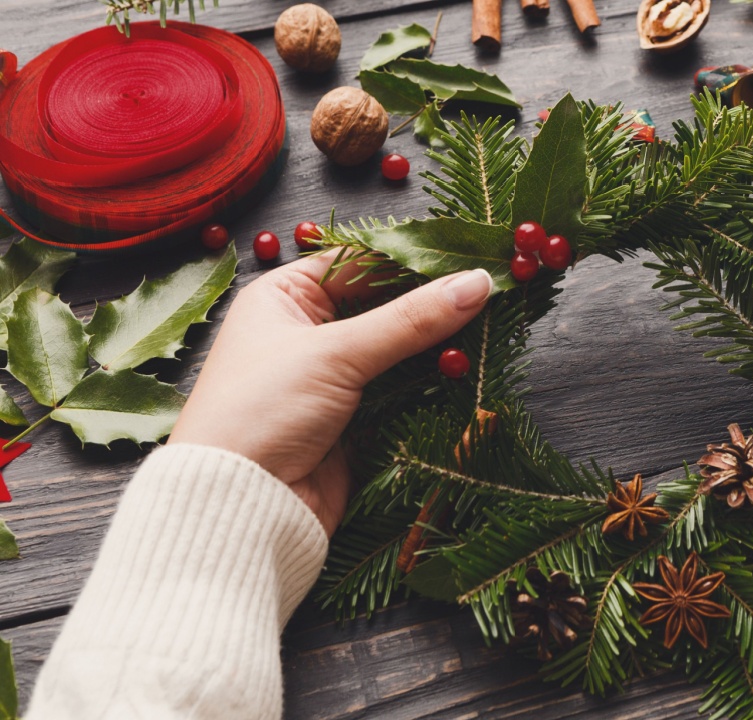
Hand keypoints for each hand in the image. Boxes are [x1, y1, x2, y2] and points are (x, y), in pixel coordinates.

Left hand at [169, 254, 491, 534]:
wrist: (239, 505)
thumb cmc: (260, 411)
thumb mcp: (336, 353)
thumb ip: (411, 319)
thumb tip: (476, 283)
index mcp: (285, 298)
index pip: (361, 263)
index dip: (414, 261)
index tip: (469, 259)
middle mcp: (308, 333)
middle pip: (386, 307)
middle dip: (434, 306)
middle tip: (491, 295)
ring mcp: (333, 379)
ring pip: (401, 352)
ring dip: (438, 348)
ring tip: (489, 331)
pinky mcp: (355, 421)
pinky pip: (404, 392)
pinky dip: (432, 385)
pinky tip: (467, 373)